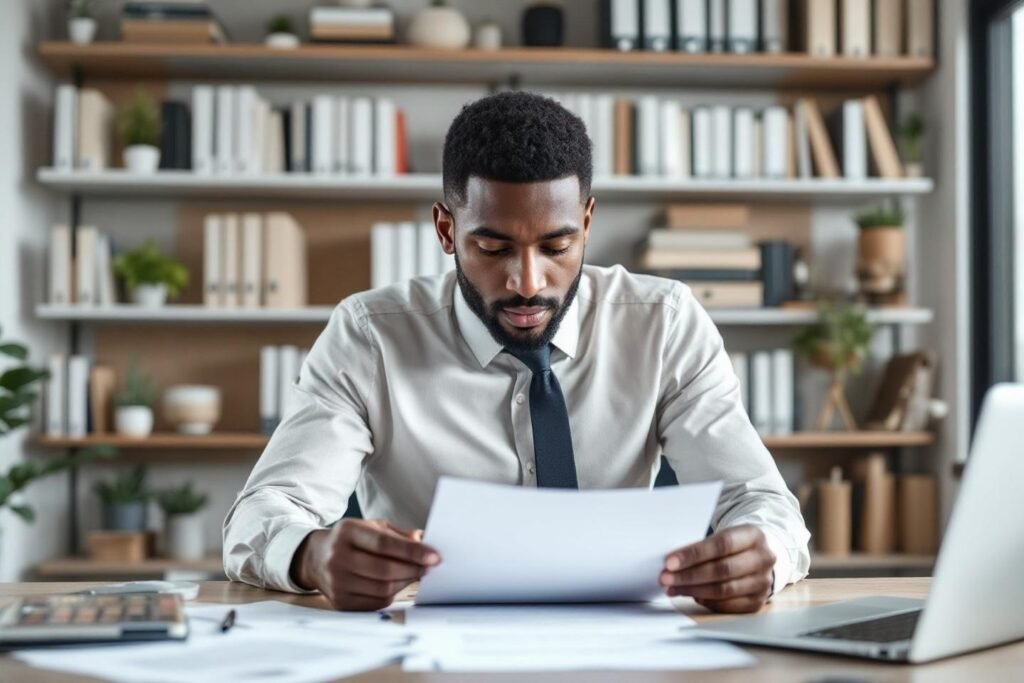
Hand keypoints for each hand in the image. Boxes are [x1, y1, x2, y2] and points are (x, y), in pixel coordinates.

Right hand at [290, 519, 440, 610]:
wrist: (317, 558)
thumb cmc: (351, 540)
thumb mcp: (371, 527)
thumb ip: (398, 534)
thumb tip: (422, 542)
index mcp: (347, 532)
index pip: (384, 543)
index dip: (412, 551)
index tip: (434, 556)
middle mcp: (337, 556)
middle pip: (385, 569)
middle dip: (413, 569)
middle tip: (429, 568)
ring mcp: (336, 582)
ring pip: (382, 588)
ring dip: (406, 582)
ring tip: (416, 574)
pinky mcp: (339, 601)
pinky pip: (376, 602)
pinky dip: (393, 594)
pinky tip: (398, 584)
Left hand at [659, 525, 775, 613]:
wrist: (757, 556)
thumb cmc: (733, 545)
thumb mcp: (722, 535)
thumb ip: (702, 545)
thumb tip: (673, 560)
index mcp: (754, 535)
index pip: (722, 544)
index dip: (694, 554)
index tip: (670, 561)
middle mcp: (764, 558)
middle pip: (722, 570)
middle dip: (689, 575)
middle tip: (666, 577)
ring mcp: (763, 582)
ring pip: (724, 590)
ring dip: (693, 590)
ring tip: (673, 588)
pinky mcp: (758, 602)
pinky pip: (728, 606)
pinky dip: (706, 601)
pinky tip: (692, 595)